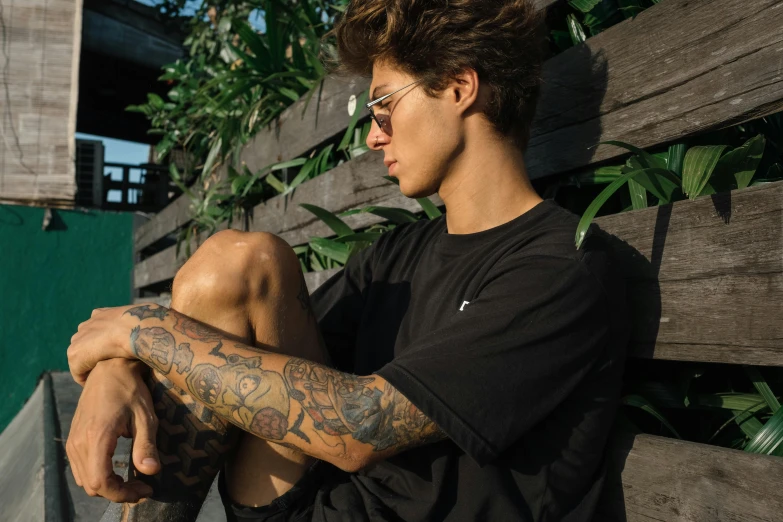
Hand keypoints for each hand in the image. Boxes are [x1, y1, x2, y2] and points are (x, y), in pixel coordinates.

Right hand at [66, 358, 160, 502]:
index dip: (123, 494)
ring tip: (133, 480)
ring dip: (108, 485)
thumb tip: (151, 472)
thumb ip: (146, 446)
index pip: (101, 482)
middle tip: (142, 486)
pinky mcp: (73, 438)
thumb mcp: (145, 417)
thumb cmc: (131, 390)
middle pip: (92, 486)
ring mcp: (73, 441)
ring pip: (85, 480)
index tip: (145, 490)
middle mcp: (79, 442)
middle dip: (118, 492)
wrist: (109, 368)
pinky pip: (81, 468)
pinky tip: (118, 469)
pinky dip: (98, 475)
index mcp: (97, 437)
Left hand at [68, 304, 140, 385]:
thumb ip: (136, 327)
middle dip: (95, 356)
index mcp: (101, 315)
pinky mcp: (75, 354)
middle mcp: (87, 325)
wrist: (136, 328)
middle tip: (110, 368)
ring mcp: (78, 339)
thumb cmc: (145, 325)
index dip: (106, 345)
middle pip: (86, 346)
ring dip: (92, 368)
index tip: (116, 355)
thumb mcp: (143, 322)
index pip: (96, 332)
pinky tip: (100, 383)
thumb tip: (151, 333)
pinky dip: (87, 379)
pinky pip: (79, 373)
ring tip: (105, 379)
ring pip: (81, 359)